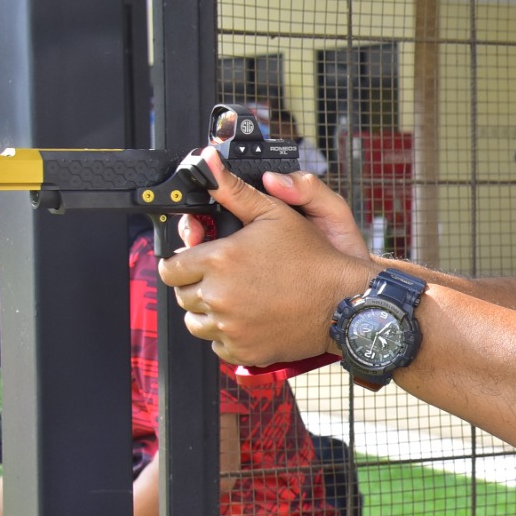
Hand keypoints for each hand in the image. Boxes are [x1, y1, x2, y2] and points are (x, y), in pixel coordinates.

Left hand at [159, 148, 378, 364]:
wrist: (345, 302)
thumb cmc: (314, 257)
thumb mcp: (275, 213)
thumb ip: (234, 191)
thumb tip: (207, 164)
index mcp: (219, 260)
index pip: (170, 267)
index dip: (181, 262)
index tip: (196, 261)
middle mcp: (219, 296)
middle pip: (181, 296)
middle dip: (196, 285)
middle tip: (224, 278)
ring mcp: (230, 328)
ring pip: (195, 323)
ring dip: (209, 311)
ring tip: (237, 298)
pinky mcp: (243, 351)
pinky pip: (218, 345)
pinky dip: (228, 335)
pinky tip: (250, 318)